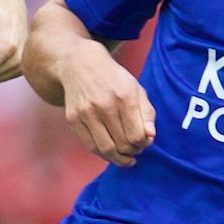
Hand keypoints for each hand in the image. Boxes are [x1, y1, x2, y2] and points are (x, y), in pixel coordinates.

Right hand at [58, 42, 153, 165]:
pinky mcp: (73, 119)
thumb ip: (147, 113)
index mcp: (124, 97)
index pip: (137, 136)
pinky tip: (110, 152)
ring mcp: (87, 113)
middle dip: (133, 151)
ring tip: (125, 157)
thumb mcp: (136, 88)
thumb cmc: (113, 79)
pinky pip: (90, 146)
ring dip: (118, 159)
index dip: (144, 144)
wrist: (81, 64)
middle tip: (135, 150)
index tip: (144, 142)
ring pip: (106, 149)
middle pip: (123, 145)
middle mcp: (105, 105)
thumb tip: (150, 136)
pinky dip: (103, 154)